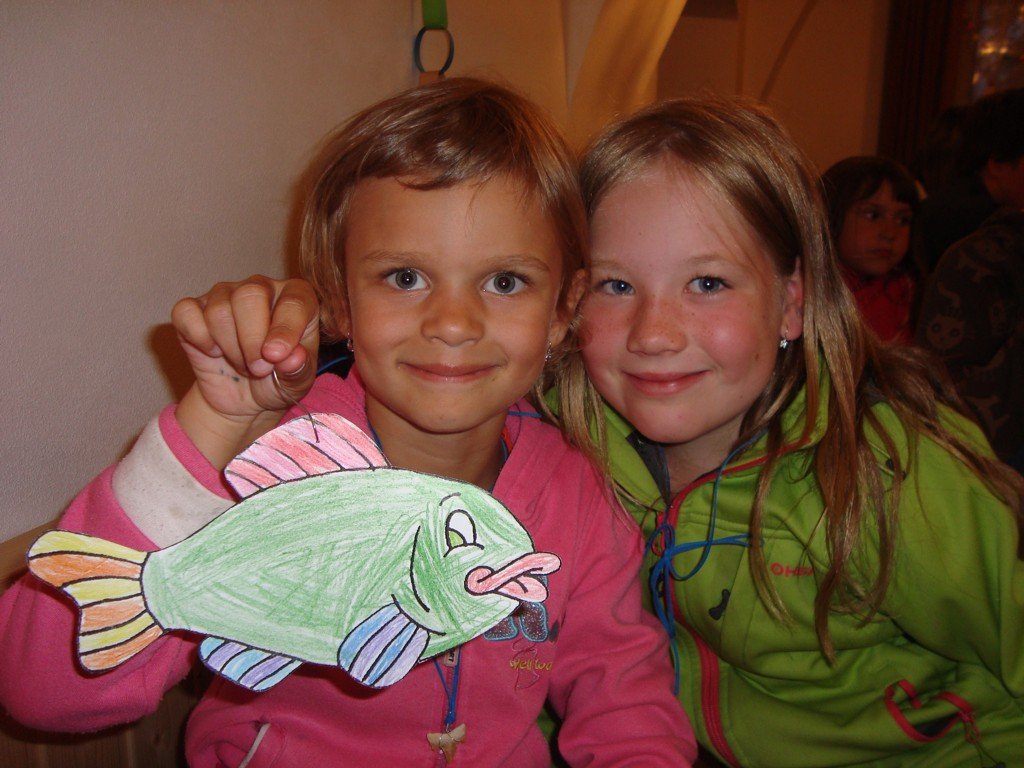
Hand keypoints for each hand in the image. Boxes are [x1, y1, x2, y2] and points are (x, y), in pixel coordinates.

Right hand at [171, 276, 320, 464]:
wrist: (245, 398)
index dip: (285, 329)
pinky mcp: (193, 308)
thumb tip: (293, 357)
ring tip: (242, 364)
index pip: (293, 301)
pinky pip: (186, 314)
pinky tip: (214, 352)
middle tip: (259, 369)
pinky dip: (199, 339)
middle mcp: (261, 287)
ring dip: (230, 348)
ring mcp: (224, 294)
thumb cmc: (278, 380)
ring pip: (219, 310)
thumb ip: (299, 369)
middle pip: (250, 295)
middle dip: (251, 340)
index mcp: (297, 297)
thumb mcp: (296, 383)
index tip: (276, 356)